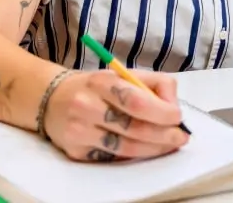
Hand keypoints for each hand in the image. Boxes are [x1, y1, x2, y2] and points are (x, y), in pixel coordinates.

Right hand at [43, 69, 189, 161]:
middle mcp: (86, 105)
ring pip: (125, 148)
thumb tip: (174, 107)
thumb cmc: (97, 87)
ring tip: (168, 145)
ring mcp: (79, 131)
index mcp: (102, 81)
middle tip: (180, 137)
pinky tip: (144, 149)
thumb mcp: (123, 74)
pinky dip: (133, 155)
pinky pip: (112, 158)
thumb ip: (154, 84)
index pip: (136, 100)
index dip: (162, 111)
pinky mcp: (76, 151)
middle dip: (163, 135)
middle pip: (133, 127)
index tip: (178, 117)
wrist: (52, 99)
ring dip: (153, 149)